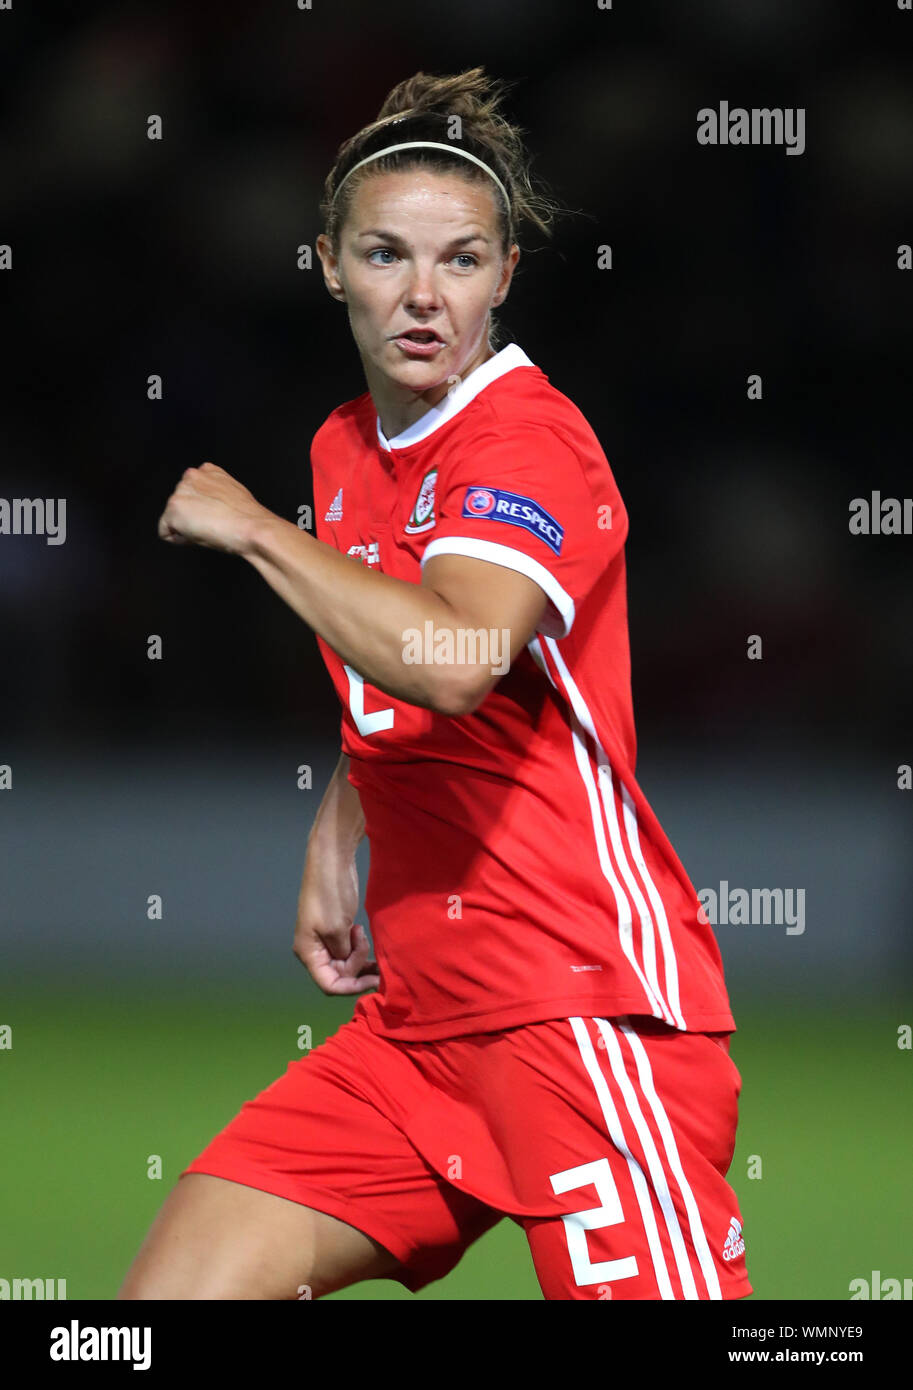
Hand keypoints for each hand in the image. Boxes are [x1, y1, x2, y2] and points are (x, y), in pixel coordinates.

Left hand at [158, 461, 273, 554]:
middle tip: (211, 525)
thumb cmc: (247, 518)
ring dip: (185, 527)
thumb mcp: (233, 494)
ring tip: (208, 530)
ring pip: (171, 518)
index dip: (201, 510)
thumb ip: (215, 493)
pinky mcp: (173, 510)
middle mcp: (191, 476)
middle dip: (190, 517)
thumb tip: (210, 507)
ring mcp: (180, 492)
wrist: (251, 527)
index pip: (192, 493)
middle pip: (179, 504)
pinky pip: (165, 533)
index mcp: (207, 471)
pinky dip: (179, 539)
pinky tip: (198, 536)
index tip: (213, 517)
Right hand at [293, 846, 379, 995]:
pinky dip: (359, 947)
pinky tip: (364, 934)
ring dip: (359, 955)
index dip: (351, 987)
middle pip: (339, 974)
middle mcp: (314, 949)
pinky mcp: (336, 928)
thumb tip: (346, 963)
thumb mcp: (338, 929)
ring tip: (363, 933)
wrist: (331, 860)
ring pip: (345, 962)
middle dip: (357, 964)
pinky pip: (348, 948)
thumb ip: (343, 954)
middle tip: (363, 939)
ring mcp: (325, 939)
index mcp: (308, 952)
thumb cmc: (331, 893)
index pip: (329, 984)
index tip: (373, 979)